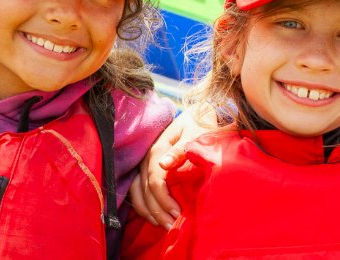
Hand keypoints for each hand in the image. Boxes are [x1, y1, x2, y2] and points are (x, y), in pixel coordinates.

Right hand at [126, 105, 210, 228]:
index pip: (155, 180)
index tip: (178, 214)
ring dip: (147, 210)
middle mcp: (148, 156)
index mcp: (159, 148)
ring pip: (137, 191)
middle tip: (172, 226)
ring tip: (162, 225)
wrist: (201, 112)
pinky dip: (143, 204)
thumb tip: (162, 165)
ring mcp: (145, 161)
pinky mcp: (147, 166)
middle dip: (157, 210)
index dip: (164, 200)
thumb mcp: (197, 134)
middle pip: (144, 189)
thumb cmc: (203, 125)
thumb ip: (181, 150)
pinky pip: (137, 189)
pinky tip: (153, 216)